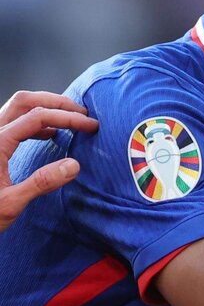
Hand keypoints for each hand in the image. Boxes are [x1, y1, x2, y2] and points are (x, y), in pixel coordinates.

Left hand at [0, 91, 99, 231]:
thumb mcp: (10, 204)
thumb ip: (41, 183)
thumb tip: (74, 165)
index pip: (37, 117)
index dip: (68, 117)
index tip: (90, 125)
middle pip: (26, 101)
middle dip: (57, 103)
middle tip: (82, 113)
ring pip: (18, 108)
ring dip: (46, 108)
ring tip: (71, 119)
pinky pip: (14, 122)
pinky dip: (36, 121)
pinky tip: (50, 134)